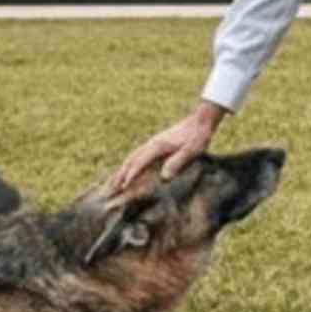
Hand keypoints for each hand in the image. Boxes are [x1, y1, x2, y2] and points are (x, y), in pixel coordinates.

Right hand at [110, 101, 227, 194]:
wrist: (201, 121)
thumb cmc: (198, 137)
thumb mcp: (191, 151)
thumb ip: (178, 162)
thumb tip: (164, 177)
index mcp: (158, 146)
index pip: (139, 163)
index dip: (130, 176)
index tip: (122, 188)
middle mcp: (151, 144)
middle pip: (130, 161)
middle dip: (120, 176)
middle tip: (110, 191)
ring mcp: (152, 143)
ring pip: (132, 158)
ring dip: (121, 171)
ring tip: (113, 184)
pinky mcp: (155, 144)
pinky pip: (137, 155)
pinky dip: (129, 165)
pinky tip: (127, 171)